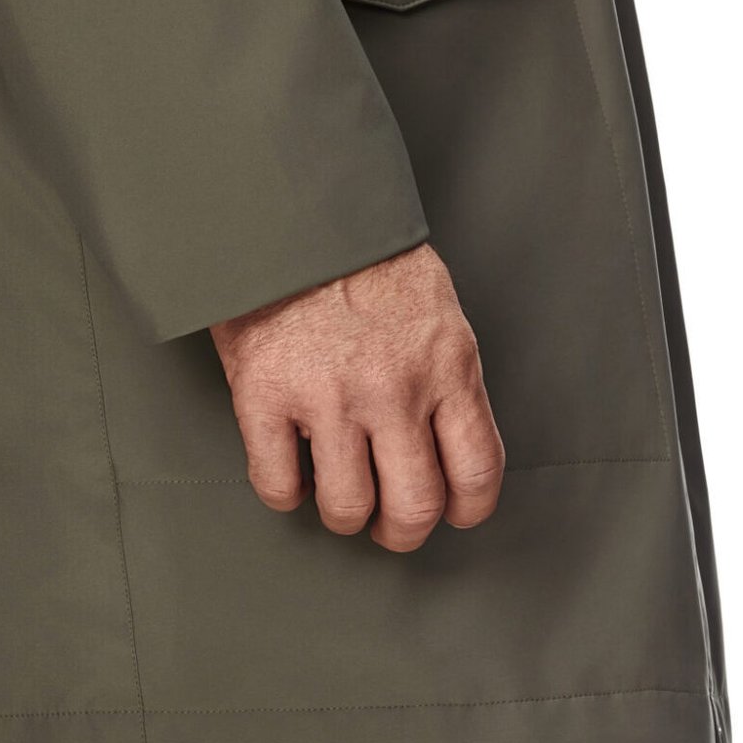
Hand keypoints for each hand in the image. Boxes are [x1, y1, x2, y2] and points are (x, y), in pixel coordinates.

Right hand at [209, 244, 503, 551]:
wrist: (290, 211)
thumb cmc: (363, 256)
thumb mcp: (436, 311)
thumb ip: (445, 378)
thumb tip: (447, 444)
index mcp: (446, 366)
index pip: (477, 470)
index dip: (466, 509)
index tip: (452, 512)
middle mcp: (393, 388)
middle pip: (414, 505)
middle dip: (403, 531)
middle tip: (389, 525)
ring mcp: (327, 396)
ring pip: (347, 507)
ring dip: (344, 516)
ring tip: (337, 496)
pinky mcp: (265, 396)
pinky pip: (278, 484)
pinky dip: (286, 493)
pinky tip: (290, 473)